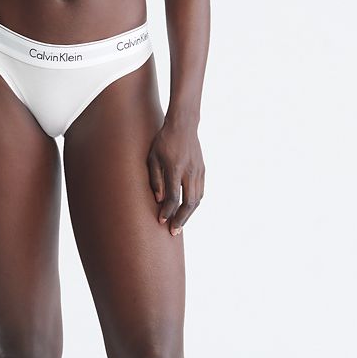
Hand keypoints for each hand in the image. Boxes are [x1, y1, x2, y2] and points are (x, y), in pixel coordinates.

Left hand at [147, 120, 204, 234]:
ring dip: (189, 214)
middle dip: (181, 220)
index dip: (167, 212)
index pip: (173, 197)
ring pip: (197, 200)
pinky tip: (187, 210)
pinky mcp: (203, 170)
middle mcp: (190, 172)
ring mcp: (199, 171)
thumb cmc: (163, 141)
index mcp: (175, 168)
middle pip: (189, 203)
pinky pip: (200, 192)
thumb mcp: (153, 158)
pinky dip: (194, 204)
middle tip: (174, 232)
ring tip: (180, 224)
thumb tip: (159, 200)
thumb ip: (155, 179)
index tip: (161, 221)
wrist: (183, 126)